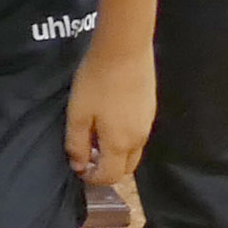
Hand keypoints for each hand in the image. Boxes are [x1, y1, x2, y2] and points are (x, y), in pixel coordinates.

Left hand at [65, 34, 156, 185]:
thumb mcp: (78, 114)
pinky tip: (109, 119)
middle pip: (125, 169)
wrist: (124, 49)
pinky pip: (137, 135)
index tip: (77, 166)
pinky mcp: (150, 109)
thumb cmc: (96, 82)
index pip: (110, 177)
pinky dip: (123, 139)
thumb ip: (76, 143)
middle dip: (106, 168)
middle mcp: (139, 139)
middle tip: (86, 151)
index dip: (92, 178)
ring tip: (95, 134)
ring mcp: (148, 124)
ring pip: (133, 152)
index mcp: (120, 144)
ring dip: (115, 153)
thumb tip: (79, 165)